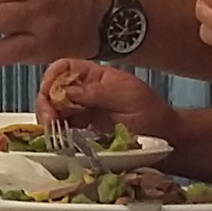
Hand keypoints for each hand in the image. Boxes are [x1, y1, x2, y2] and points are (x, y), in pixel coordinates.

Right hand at [37, 59, 172, 137]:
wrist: (165, 142)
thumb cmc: (152, 115)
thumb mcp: (128, 97)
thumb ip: (97, 92)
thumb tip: (65, 91)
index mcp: (95, 77)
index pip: (64, 68)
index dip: (52, 79)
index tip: (51, 96)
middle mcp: (84, 93)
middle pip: (52, 91)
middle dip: (46, 104)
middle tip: (49, 122)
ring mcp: (82, 114)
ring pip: (52, 112)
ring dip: (48, 122)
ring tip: (53, 135)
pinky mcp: (81, 134)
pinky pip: (60, 131)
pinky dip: (55, 136)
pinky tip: (58, 142)